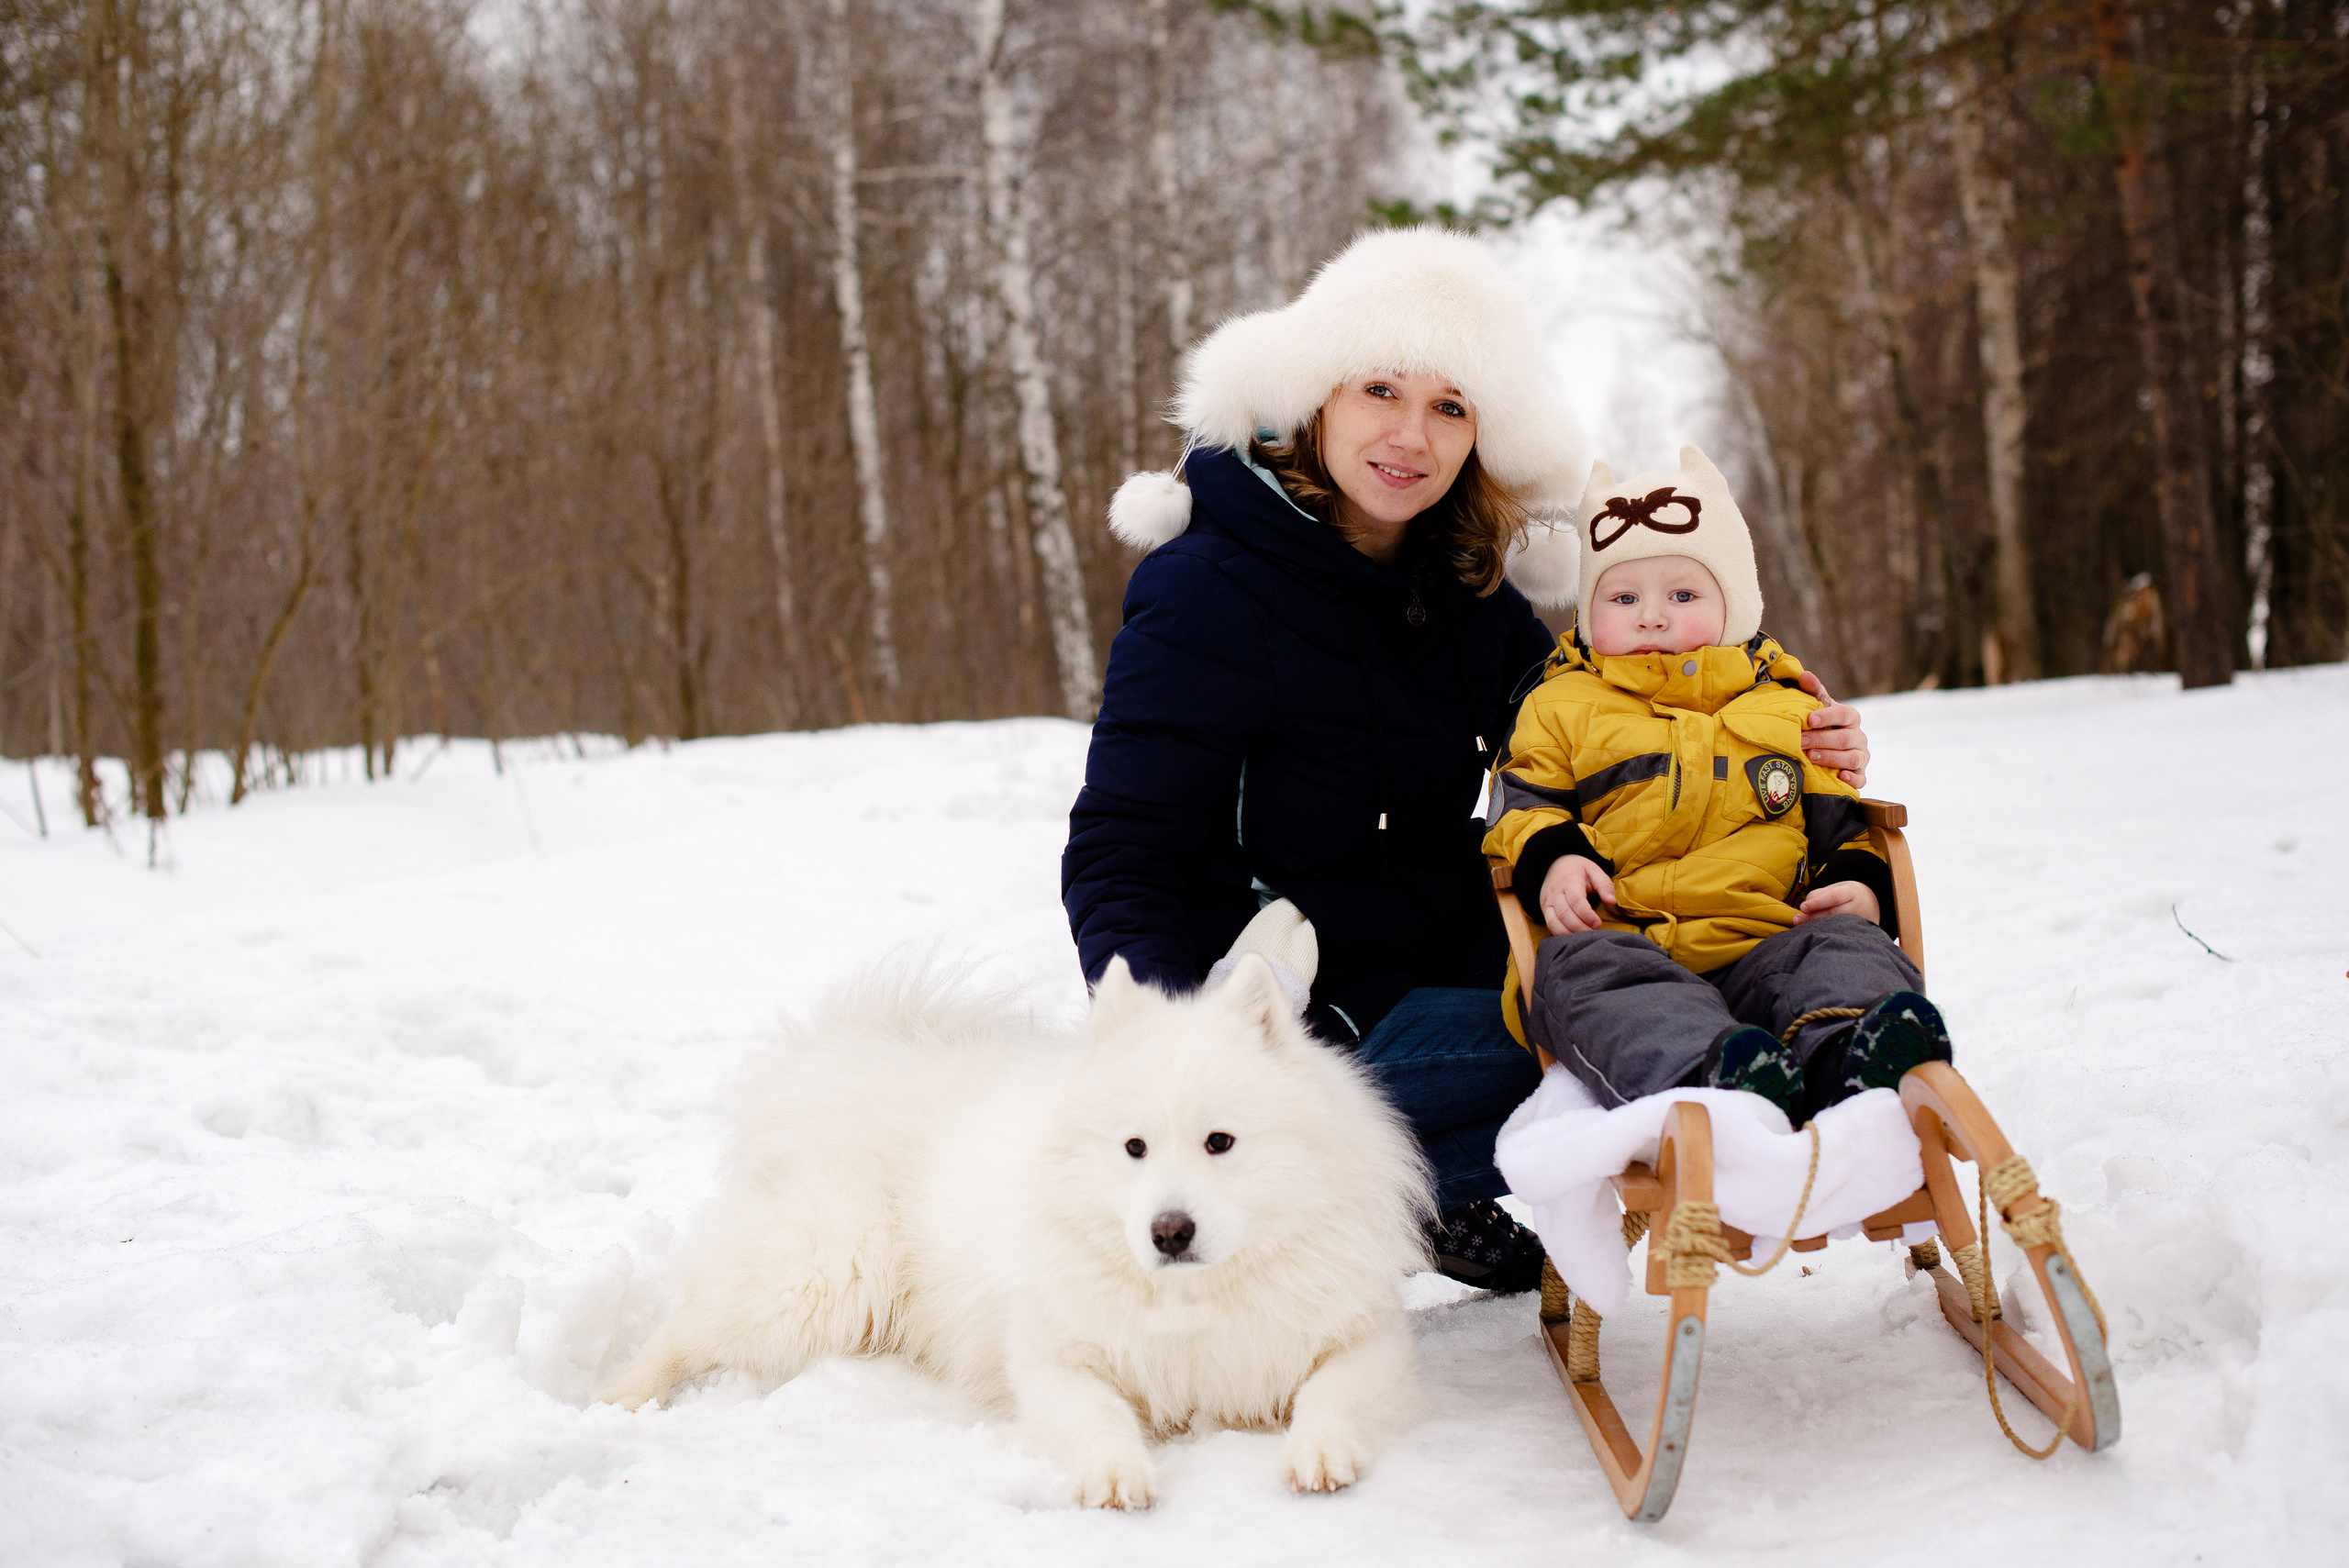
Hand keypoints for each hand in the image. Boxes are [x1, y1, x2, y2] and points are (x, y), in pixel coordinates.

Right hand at [1539, 856, 1615, 936]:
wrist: (1556, 865)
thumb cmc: (1579, 870)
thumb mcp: (1594, 871)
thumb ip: (1604, 885)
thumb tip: (1611, 902)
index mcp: (1570, 880)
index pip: (1576, 900)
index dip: (1587, 915)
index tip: (1598, 923)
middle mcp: (1556, 892)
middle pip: (1565, 913)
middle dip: (1580, 926)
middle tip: (1594, 931)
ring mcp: (1548, 901)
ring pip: (1555, 921)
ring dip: (1571, 932)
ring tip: (1585, 935)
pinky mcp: (1545, 909)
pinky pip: (1550, 924)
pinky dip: (1561, 933)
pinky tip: (1574, 935)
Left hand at [1793, 880, 1880, 926]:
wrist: (1874, 904)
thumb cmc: (1848, 895)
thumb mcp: (1838, 888)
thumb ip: (1820, 895)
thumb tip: (1805, 907)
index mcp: (1852, 892)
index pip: (1834, 897)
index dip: (1818, 903)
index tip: (1803, 907)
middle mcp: (1858, 907)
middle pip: (1833, 913)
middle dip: (1813, 917)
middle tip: (1796, 920)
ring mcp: (1860, 922)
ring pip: (1836, 925)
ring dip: (1817, 927)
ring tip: (1801, 928)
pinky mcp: (1858, 934)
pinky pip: (1840, 934)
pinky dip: (1826, 934)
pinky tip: (1815, 935)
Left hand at [1795, 670, 1869, 788]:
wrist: (1827, 748)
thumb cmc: (1821, 724)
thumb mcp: (1818, 707)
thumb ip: (1813, 691)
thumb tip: (1804, 675)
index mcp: (1850, 717)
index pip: (1844, 714)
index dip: (1828, 716)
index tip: (1810, 719)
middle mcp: (1859, 736)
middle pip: (1844, 739)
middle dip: (1821, 740)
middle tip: (1799, 741)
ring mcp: (1861, 756)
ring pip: (1852, 758)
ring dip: (1831, 758)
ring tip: (1810, 757)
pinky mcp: (1860, 774)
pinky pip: (1861, 779)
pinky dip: (1852, 779)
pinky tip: (1840, 777)